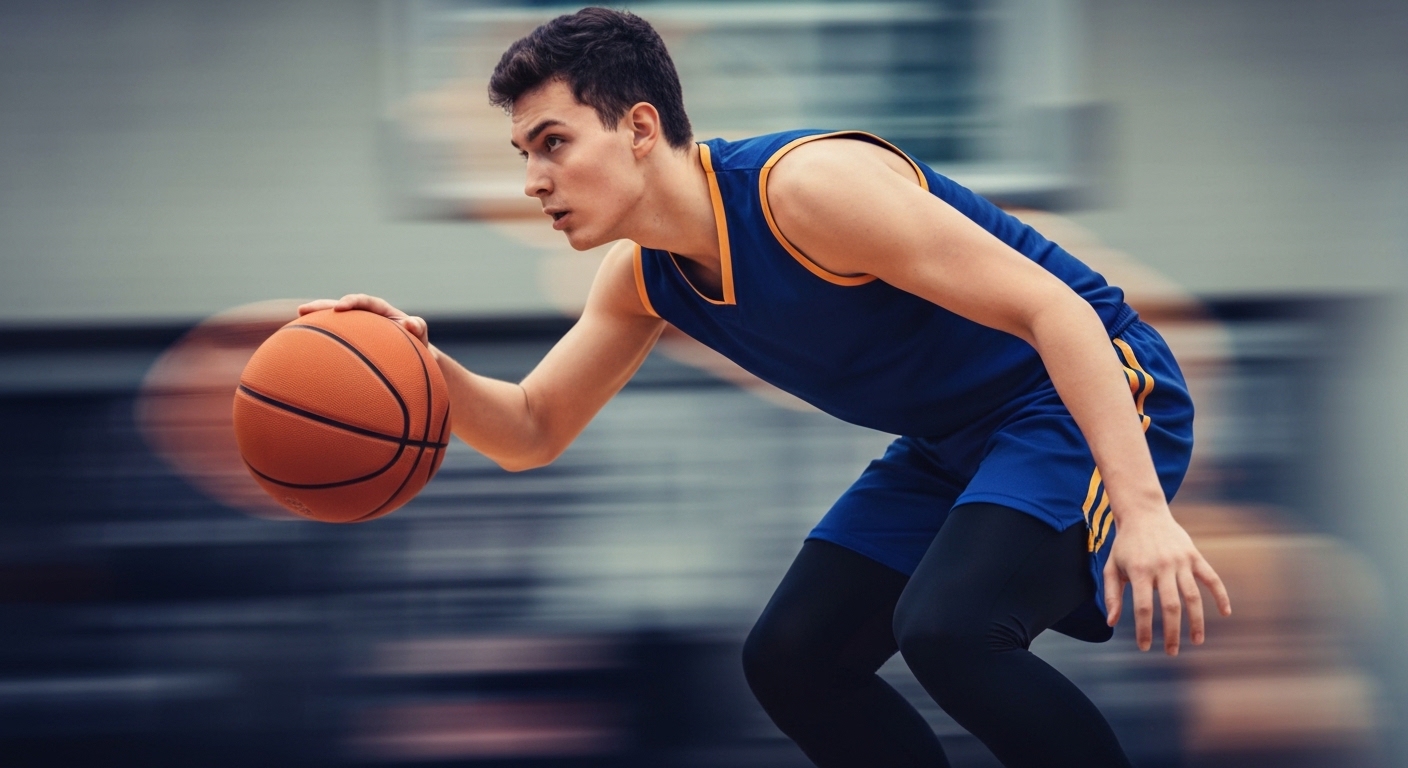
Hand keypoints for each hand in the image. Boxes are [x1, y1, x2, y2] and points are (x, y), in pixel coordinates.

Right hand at [298, 294, 429, 345]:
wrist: (412, 358)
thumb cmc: (417, 346)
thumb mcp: (420, 336)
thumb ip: (419, 328)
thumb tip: (413, 322)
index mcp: (381, 311)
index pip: (364, 301)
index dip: (351, 302)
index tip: (339, 307)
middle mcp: (365, 316)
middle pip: (339, 307)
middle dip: (321, 307)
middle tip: (302, 310)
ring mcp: (355, 329)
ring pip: (332, 323)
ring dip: (314, 322)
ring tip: (294, 323)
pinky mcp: (350, 341)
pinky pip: (333, 340)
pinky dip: (319, 342)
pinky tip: (302, 349)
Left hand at [1103, 510, 1230, 654]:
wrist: (1143, 514)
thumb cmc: (1125, 545)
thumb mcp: (1112, 567)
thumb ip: (1111, 595)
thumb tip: (1111, 623)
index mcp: (1139, 571)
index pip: (1144, 608)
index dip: (1145, 630)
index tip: (1145, 647)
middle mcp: (1162, 567)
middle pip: (1171, 606)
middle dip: (1172, 632)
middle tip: (1172, 652)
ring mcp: (1180, 561)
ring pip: (1193, 596)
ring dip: (1197, 621)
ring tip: (1197, 640)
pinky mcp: (1194, 556)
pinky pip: (1211, 578)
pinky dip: (1221, 595)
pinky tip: (1226, 613)